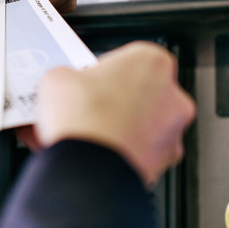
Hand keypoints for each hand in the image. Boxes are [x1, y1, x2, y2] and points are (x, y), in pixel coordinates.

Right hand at [35, 42, 195, 186]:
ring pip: (139, 125)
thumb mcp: (56, 78)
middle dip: (110, 101)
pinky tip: (90, 153)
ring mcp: (171, 132)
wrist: (88, 168)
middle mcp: (171, 96)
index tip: (85, 81)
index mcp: (152, 62)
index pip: (127, 58)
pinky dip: (118, 153)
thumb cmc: (83, 120)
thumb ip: (66, 75)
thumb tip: (63, 83)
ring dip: (115, 128)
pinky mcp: (163, 163)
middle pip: (137, 93)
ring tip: (81, 135)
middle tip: (82, 108)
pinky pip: (138, 152)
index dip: (101, 71)